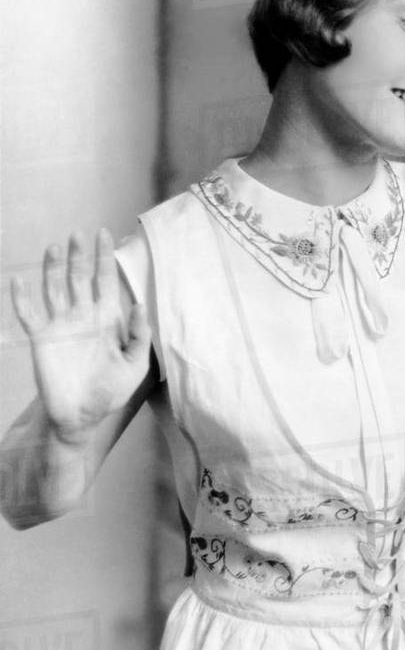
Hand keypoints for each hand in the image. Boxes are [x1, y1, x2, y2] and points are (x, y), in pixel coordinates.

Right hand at [10, 229, 150, 445]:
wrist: (82, 415)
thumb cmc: (111, 390)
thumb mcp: (135, 364)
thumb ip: (139, 335)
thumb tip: (139, 305)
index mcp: (108, 320)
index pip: (106, 281)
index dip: (105, 258)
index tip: (106, 234)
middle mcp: (83, 317)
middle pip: (80, 278)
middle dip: (80, 256)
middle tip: (80, 233)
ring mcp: (61, 326)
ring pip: (54, 289)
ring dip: (53, 268)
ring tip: (55, 246)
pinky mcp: (42, 339)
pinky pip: (29, 314)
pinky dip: (22, 298)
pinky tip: (19, 280)